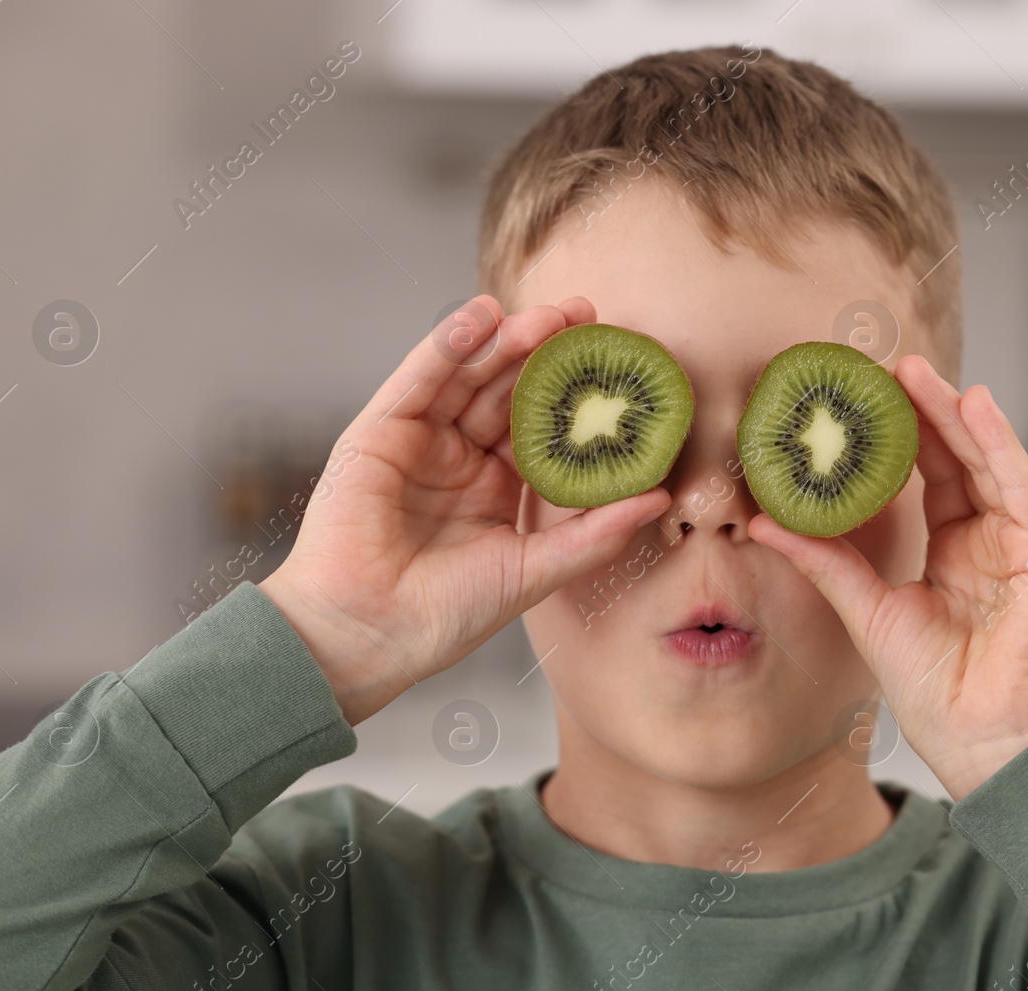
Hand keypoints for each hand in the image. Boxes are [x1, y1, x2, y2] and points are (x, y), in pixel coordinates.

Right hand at [260, 295, 669, 725]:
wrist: (369, 638)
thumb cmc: (444, 617)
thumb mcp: (533, 571)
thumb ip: (595, 534)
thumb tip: (659, 499)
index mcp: (496, 487)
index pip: (542, 427)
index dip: (575, 396)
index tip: (617, 365)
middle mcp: (458, 458)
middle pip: (506, 390)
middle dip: (546, 352)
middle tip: (589, 317)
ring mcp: (418, 442)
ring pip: (467, 377)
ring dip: (506, 340)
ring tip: (550, 316)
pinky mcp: (378, 433)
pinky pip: (418, 379)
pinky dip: (448, 345)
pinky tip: (481, 317)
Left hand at [748, 355, 1027, 800]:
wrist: (989, 744)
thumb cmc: (939, 694)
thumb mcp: (869, 612)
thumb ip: (825, 561)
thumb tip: (764, 522)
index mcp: (955, 555)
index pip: (926, 478)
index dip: (895, 438)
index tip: (859, 398)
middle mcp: (992, 541)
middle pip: (956, 460)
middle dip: (922, 411)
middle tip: (883, 367)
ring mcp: (1024, 544)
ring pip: (986, 461)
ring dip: (954, 413)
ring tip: (916, 371)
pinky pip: (1021, 485)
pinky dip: (999, 442)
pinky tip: (975, 403)